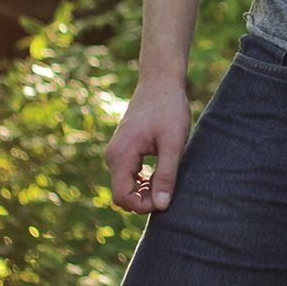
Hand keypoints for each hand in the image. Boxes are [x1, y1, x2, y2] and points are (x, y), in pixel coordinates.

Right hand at [105, 77, 190, 213]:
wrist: (161, 80)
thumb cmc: (169, 109)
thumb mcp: (173, 142)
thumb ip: (166, 174)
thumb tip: (161, 206)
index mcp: (121, 155)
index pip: (122, 197)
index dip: (142, 206)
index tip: (165, 201)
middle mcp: (113, 155)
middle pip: (123, 193)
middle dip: (144, 199)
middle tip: (169, 191)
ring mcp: (116, 151)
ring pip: (126, 183)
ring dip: (144, 189)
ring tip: (167, 179)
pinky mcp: (123, 147)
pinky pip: (128, 173)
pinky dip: (142, 179)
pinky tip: (160, 172)